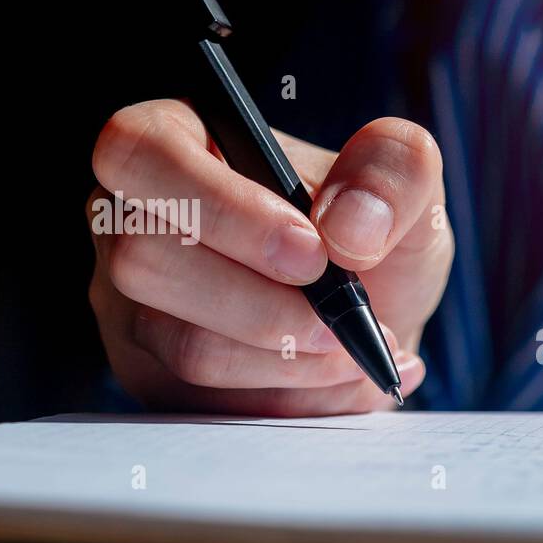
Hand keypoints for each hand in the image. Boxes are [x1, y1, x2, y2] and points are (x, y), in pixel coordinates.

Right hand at [87, 100, 452, 414]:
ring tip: (357, 347)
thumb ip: (393, 168)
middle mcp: (133, 219)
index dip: (220, 206)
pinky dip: (293, 396)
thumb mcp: (409, 181)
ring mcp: (134, 303)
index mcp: (180, 140)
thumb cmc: (371, 232)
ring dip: (291, 360)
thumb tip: (346, 228)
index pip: (138, 150)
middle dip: (264, 303)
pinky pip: (210, 402)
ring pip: (185, 344)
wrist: (375, 313)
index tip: (312, 251)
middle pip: (145, 261)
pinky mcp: (156, 376)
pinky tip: (340, 376)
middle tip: (341, 316)